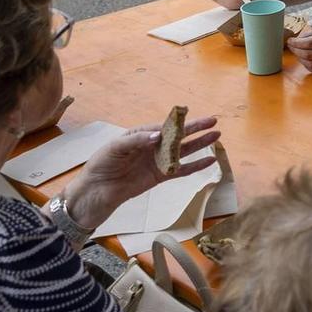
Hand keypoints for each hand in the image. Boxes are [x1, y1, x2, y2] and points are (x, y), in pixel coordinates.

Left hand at [62, 116, 219, 228]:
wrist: (95, 193)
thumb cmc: (101, 166)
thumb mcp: (115, 148)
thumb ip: (136, 141)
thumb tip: (158, 136)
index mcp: (139, 135)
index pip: (162, 127)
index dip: (177, 123)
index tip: (189, 118)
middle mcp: (151, 146)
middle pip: (178, 136)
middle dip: (195, 128)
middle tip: (213, 121)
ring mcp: (157, 161)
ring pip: (183, 151)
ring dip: (199, 144)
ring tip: (216, 136)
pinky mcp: (160, 177)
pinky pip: (181, 170)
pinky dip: (195, 166)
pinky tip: (209, 160)